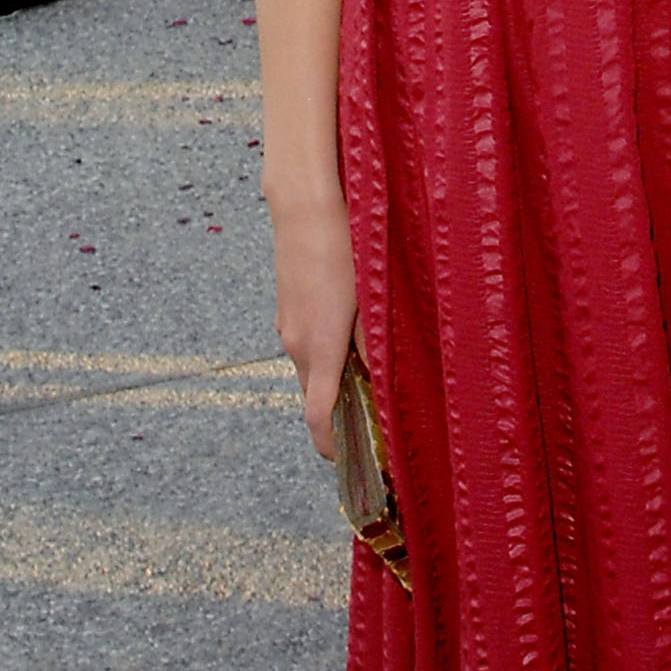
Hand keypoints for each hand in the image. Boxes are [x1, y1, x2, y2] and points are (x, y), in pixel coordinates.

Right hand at [268, 193, 357, 457]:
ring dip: (334, 383)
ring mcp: (288, 327)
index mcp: (319, 347)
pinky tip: (349, 338)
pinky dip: (325, 358)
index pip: (317, 415)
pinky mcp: (287, 312)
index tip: (347, 462)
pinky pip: (306, 347)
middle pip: (315, 398)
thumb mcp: (369, 298)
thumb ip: (375, 344)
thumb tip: (383, 381)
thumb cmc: (343, 248)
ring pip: (312, 370)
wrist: (303, 209)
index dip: (331, 445)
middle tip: (371, 427)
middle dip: (338, 418)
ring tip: (368, 381)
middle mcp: (297, 344)